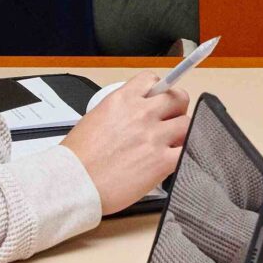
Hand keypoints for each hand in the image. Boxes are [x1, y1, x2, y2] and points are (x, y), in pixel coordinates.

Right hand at [60, 75, 189, 212]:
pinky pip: (188, 150)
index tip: (158, 100)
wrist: (74, 182)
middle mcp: (141, 114)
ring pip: (187, 123)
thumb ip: (120, 112)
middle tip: (169, 122)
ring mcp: (154, 136)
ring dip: (182, 133)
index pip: (153, 79)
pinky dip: (185, 154)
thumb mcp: (95, 118)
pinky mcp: (162, 161)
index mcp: (122, 100)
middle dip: (176, 110)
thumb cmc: (77, 158)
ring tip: (171, 145)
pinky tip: (174, 160)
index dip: (160, 90)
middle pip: (178, 98)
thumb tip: (132, 117)